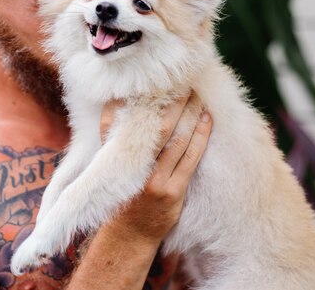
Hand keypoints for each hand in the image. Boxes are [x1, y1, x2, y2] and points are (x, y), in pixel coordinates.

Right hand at [100, 94, 211, 242]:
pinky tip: (206, 120)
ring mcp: (153, 179)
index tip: (158, 81)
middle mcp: (133, 165)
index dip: (146, 97)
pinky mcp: (171, 191)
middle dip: (174, 101)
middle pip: (160, 124)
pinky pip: (190, 158)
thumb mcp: (108, 160)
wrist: (127, 233)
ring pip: (178, 138)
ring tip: (198, 96)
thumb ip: (113, 131)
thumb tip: (122, 98)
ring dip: (191, 114)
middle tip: (184, 82)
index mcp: (114, 153)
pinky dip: (200, 136)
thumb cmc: (120, 189)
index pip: (129, 116)